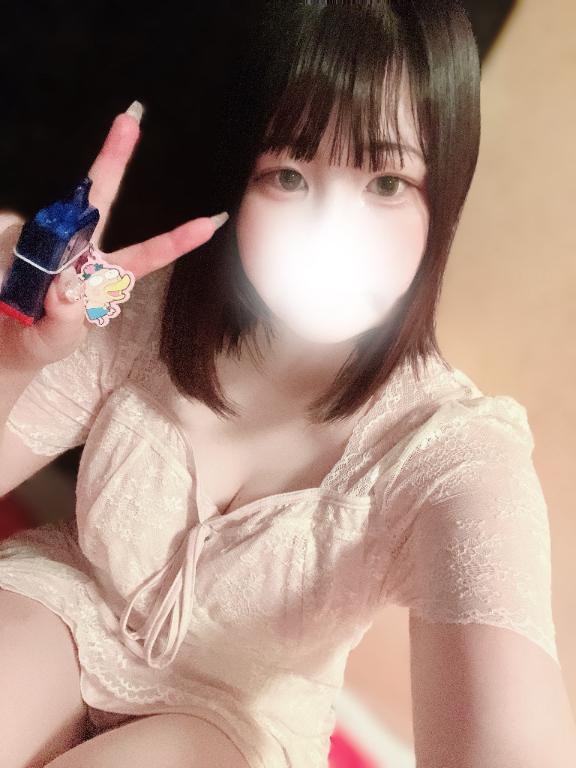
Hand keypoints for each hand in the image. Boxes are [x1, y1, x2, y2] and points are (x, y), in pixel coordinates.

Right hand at [0, 108, 225, 370]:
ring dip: (42, 255)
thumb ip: (65, 319)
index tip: (212, 222)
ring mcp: (52, 240)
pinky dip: (15, 262)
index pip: (148, 255)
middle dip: (114, 159)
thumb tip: (66, 285)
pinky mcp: (22, 237)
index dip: (177, 239)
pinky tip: (12, 287)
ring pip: (55, 224)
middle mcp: (83, 250)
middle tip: (131, 118)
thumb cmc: (42, 338)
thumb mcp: (58, 339)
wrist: (4, 338)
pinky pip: (23, 239)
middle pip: (101, 201)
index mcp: (108, 275)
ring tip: (29, 300)